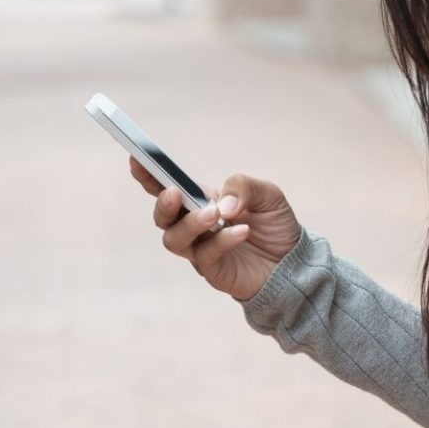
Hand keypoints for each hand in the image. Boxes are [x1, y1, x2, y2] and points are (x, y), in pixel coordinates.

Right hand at [129, 158, 302, 300]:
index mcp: (203, 200)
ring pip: (174, 238)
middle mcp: (195, 225)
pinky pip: (205, 255)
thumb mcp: (268, 194)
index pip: (169, 186)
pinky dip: (222, 240)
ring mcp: (200, 249)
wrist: (293, 263)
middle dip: (162, 203)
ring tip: (215, 214)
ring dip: (190, 223)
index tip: (135, 157)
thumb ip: (243, 187)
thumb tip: (223, 203)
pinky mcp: (212, 270)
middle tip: (174, 193)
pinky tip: (242, 231)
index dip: (149, 174)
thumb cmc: (275, 225)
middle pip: (163, 216)